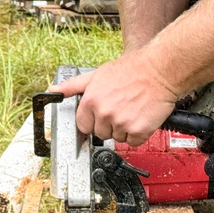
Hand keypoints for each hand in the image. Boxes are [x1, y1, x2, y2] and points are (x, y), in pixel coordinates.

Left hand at [48, 53, 177, 144]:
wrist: (159, 71)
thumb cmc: (131, 70)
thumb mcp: (97, 74)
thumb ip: (74, 85)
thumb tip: (54, 90)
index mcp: (91, 101)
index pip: (83, 125)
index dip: (93, 120)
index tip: (102, 113)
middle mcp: (104, 113)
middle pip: (100, 133)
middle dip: (109, 124)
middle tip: (121, 108)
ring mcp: (121, 123)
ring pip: (117, 138)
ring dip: (124, 129)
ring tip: (132, 110)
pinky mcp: (138, 131)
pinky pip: (133, 142)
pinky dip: (138, 134)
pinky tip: (141, 117)